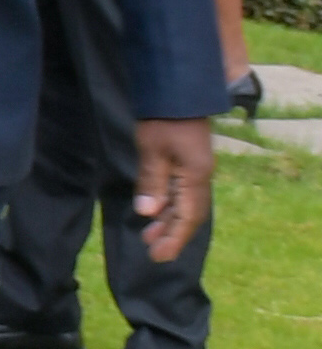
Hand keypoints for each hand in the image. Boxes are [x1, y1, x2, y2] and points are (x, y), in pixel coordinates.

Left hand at [131, 119, 215, 268]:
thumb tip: (148, 213)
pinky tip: (155, 212)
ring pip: (185, 204)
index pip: (188, 216)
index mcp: (195, 176)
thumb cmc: (163, 119)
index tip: (160, 256)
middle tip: (153, 251)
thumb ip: (151, 182)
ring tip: (149, 236)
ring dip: (169, 220)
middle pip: (190, 214)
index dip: (175, 238)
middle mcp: (200, 176)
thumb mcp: (152, 150)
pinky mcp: (188, 162)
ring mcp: (196, 169)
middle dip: (173, 234)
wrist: (177, 92)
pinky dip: (169, 205)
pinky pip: (181, 191)